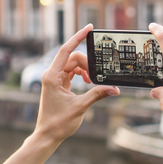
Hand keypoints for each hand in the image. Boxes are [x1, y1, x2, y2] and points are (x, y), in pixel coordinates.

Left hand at [35, 25, 119, 143]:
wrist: (47, 136)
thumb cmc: (58, 123)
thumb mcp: (81, 107)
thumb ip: (97, 94)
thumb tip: (115, 88)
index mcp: (52, 76)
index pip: (66, 50)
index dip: (78, 37)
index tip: (89, 28)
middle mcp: (51, 74)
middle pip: (72, 58)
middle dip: (87, 63)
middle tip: (96, 77)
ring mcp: (55, 79)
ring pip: (73, 65)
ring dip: (85, 70)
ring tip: (93, 82)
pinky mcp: (59, 84)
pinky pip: (72, 72)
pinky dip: (82, 75)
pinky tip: (89, 82)